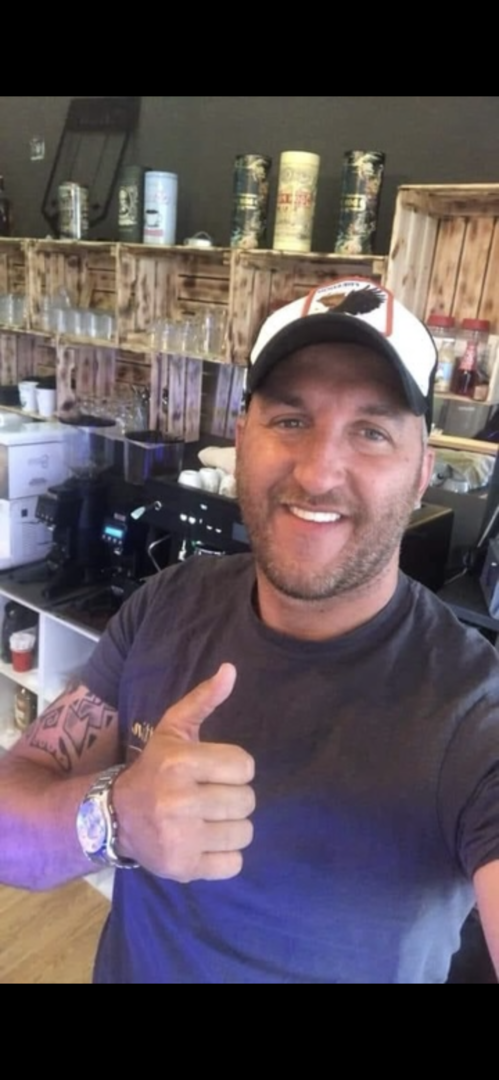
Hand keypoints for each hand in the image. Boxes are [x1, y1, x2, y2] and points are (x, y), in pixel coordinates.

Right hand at [113, 664, 254, 882]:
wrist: (115, 817)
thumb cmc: (155, 769)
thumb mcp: (173, 730)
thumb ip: (203, 700)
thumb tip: (231, 670)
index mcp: (179, 762)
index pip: (245, 766)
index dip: (234, 768)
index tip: (214, 772)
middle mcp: (178, 800)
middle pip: (247, 801)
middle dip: (234, 798)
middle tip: (210, 797)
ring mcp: (180, 837)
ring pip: (245, 833)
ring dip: (232, 827)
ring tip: (208, 820)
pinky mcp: (184, 867)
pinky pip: (234, 864)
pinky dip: (225, 856)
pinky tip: (205, 843)